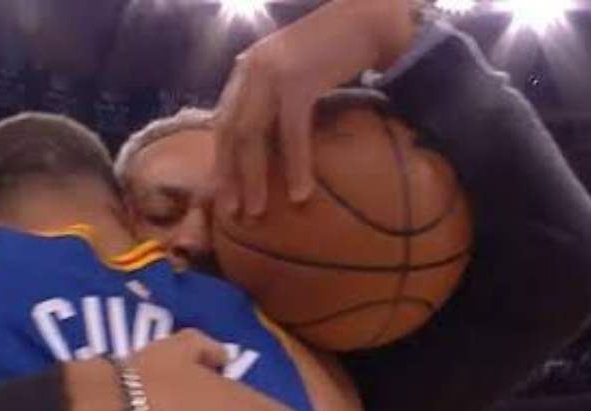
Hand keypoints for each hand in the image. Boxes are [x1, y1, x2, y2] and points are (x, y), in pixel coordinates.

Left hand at [212, 0, 414, 217]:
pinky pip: (291, 132)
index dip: (221, 160)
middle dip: (228, 175)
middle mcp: (252, 69)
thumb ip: (276, 100)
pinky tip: (300, 194)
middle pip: (230, 131)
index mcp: (247, 68)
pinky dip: (295, 166)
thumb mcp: (295, 74)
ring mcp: (272, 73)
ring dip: (252, 178)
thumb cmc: (338, 51)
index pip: (223, 120)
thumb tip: (269, 145)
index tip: (223, 193)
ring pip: (252, 136)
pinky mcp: (299, 80)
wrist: (369, 18)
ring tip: (256, 212)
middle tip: (231, 212)